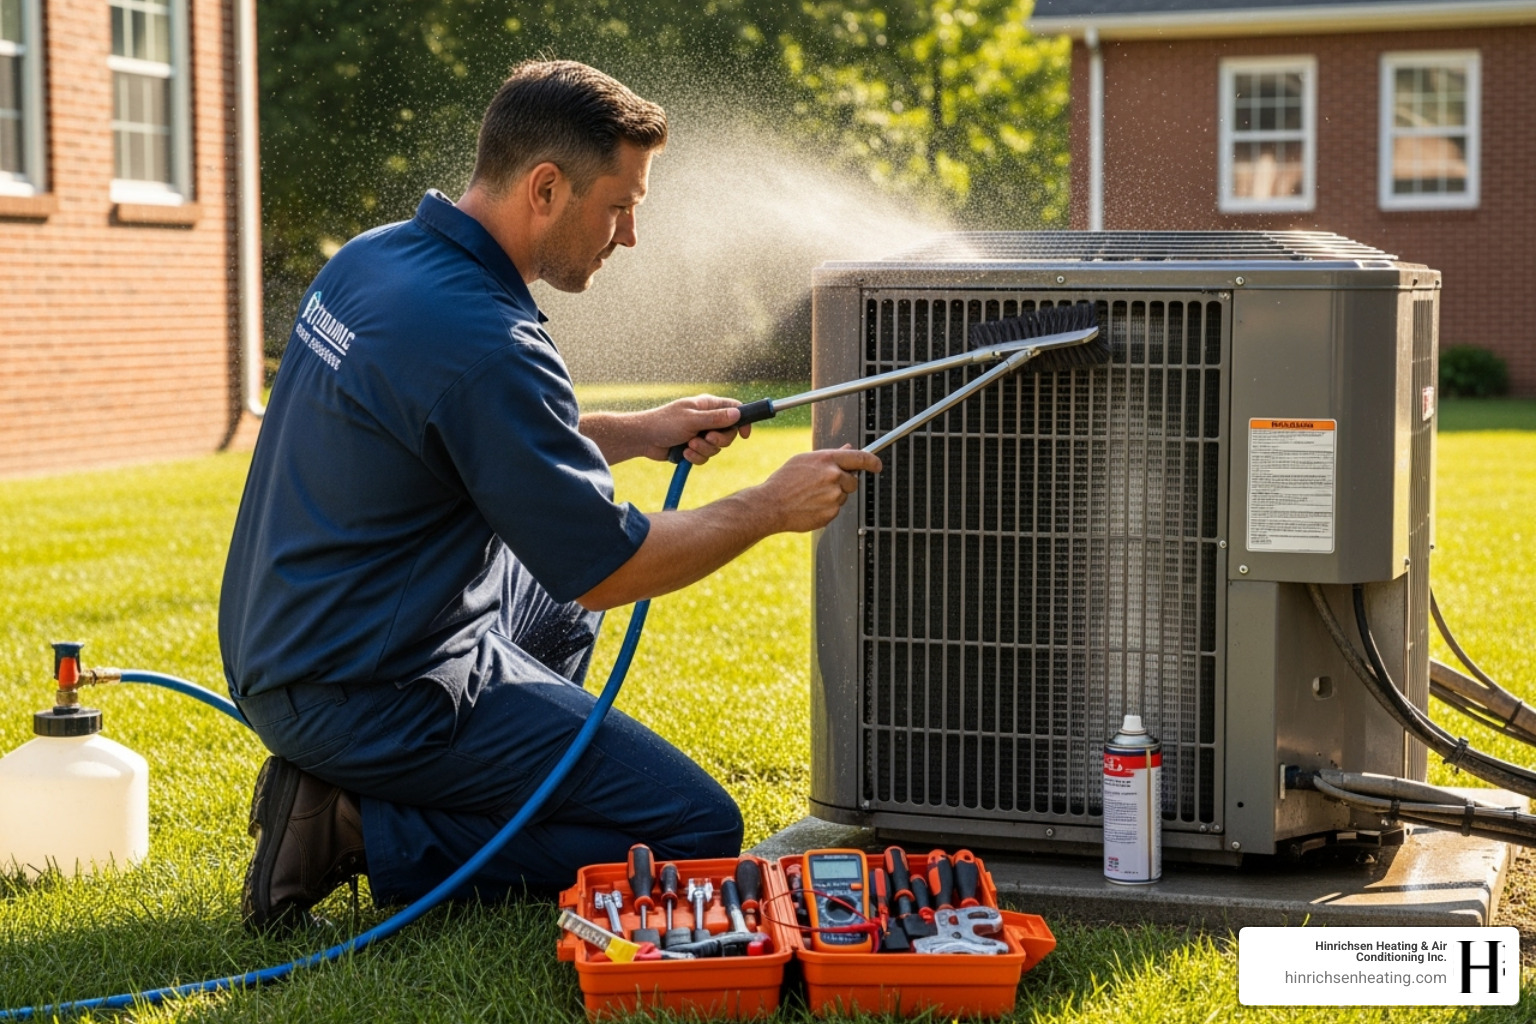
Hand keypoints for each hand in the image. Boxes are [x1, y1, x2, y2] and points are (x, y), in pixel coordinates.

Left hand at [643, 395, 749, 464]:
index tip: (745, 434)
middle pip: (729, 433)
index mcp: (708, 406)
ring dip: (704, 449)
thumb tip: (737, 414)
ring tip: (689, 445)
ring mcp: (700, 434)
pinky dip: (696, 457)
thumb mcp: (692, 420)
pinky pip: (705, 457)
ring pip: (717, 448)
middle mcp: (707, 419)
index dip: (742, 421)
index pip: (734, 409)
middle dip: (719, 440)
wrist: (643, 439)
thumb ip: (715, 418)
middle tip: (707, 438)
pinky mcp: (694, 448)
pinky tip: (684, 453)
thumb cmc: (664, 423)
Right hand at [755, 446, 882, 532]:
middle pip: (853, 481)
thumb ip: (830, 456)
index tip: (877, 465)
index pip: (860, 458)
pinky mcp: (831, 513)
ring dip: (833, 496)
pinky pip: (835, 510)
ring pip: (843, 496)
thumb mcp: (805, 460)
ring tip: (811, 495)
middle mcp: (834, 476)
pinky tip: (810, 505)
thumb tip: (848, 449)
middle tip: (823, 485)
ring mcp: (834, 496)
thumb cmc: (784, 481)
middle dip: (844, 483)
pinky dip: (826, 508)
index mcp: (828, 459)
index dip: (872, 461)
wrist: (771, 505)